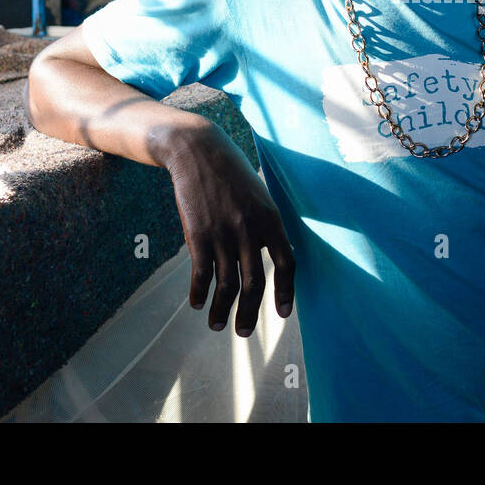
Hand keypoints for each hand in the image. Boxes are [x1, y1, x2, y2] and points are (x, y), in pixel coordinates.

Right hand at [161, 123, 295, 336]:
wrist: (198, 151)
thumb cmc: (231, 174)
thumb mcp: (260, 195)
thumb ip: (267, 225)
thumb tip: (273, 254)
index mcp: (271, 219)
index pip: (287, 263)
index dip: (287, 291)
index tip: (284, 314)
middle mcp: (251, 229)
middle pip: (255, 283)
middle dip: (250, 313)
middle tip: (245, 333)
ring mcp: (224, 233)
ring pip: (227, 284)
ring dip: (222, 310)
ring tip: (216, 325)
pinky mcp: (198, 234)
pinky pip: (201, 273)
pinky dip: (199, 293)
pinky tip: (197, 302)